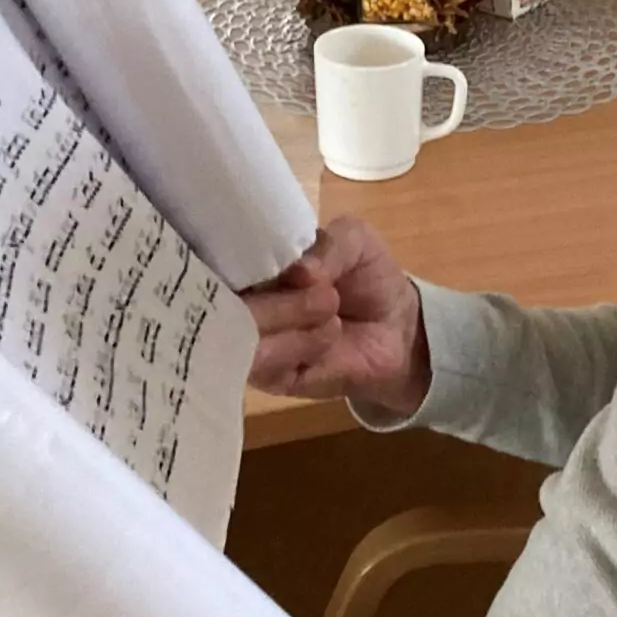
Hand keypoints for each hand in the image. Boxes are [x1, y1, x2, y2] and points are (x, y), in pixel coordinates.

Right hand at [245, 217, 429, 410]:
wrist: (396, 329)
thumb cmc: (366, 276)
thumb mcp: (354, 241)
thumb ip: (327, 244)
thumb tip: (299, 271)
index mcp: (250, 261)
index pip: (219, 258)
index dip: (241, 257)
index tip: (282, 260)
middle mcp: (240, 301)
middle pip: (227, 299)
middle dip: (280, 295)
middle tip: (327, 294)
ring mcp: (249, 340)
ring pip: (245, 331)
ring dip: (292, 318)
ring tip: (331, 311)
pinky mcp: (267, 376)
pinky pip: (266, 363)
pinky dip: (302, 345)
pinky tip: (330, 336)